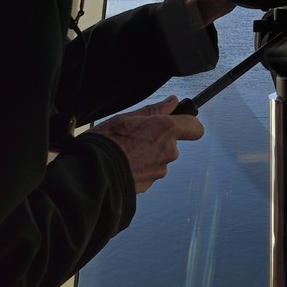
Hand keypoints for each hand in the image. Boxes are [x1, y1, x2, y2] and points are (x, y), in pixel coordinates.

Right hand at [90, 97, 204, 192]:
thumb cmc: (107, 142)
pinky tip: (123, 164)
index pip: (195, 127)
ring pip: (159, 159)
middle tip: (136, 136)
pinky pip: (149, 172)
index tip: (179, 121)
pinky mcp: (150, 184)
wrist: (91, 174)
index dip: (188, 123)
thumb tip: (172, 102)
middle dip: (158, 140)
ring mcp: (160, 170)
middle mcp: (169, 151)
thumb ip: (155, 110)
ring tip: (125, 152)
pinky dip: (139, 168)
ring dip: (148, 155)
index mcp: (166, 130)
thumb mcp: (127, 118)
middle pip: (173, 144)